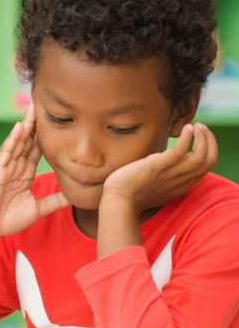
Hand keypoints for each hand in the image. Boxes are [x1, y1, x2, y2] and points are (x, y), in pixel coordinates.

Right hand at [0, 103, 68, 238]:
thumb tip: (75, 196)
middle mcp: (16, 166)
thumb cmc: (8, 219)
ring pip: (18, 142)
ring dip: (26, 125)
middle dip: (36, 123)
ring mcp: (6, 166)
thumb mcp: (38, 208)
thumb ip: (54, 200)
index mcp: (25, 173)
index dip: (46, 136)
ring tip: (33, 107)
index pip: (38, 150)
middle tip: (45, 104)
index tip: (58, 122)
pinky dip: (13, 139)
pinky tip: (20, 127)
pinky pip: (6, 151)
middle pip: (29, 140)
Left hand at [102, 123, 217, 213]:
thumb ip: (166, 177)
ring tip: (196, 125)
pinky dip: (187, 138)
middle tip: (202, 127)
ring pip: (201, 156)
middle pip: (209, 161)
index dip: (209, 149)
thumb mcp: (156, 186)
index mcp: (181, 186)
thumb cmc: (131, 193)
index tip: (202, 137)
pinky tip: (187, 128)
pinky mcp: (158, 167)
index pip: (206, 167)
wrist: (118, 201)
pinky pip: (180, 151)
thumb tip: (164, 162)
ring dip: (203, 137)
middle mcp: (180, 181)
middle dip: (210, 141)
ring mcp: (170, 174)